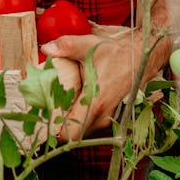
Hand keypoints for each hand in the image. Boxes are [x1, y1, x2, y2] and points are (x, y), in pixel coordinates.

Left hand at [40, 26, 168, 140]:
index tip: (38, 118)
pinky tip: (66, 100)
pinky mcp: (107, 116)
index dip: (51, 131)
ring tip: (50, 101)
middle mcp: (102, 116)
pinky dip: (75, 116)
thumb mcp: (89, 45)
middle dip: (54, 123)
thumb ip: (66, 46)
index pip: (70, 134)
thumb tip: (46, 48)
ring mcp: (106, 118)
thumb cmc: (115, 52)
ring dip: (65, 119)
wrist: (140, 58)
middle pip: (71, 134)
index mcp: (96, 102)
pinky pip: (87, 124)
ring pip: (79, 130)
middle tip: (39, 105)